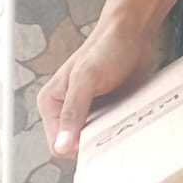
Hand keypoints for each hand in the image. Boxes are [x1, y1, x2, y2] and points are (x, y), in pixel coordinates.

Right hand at [37, 18, 153, 160]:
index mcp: (51, 103)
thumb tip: (62, 145)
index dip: (77, 148)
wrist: (132, 34)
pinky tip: (127, 117)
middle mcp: (66, 111)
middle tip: (113, 127)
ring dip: (109, 137)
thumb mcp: (86, 79)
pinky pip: (110, 133)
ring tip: (121, 119)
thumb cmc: (106, 48)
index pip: (57, 145)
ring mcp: (87, 113)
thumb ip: (73, 112)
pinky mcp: (106, 112)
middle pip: (77, 147)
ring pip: (95, 141)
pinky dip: (119, 130)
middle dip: (95, 143)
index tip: (98, 140)